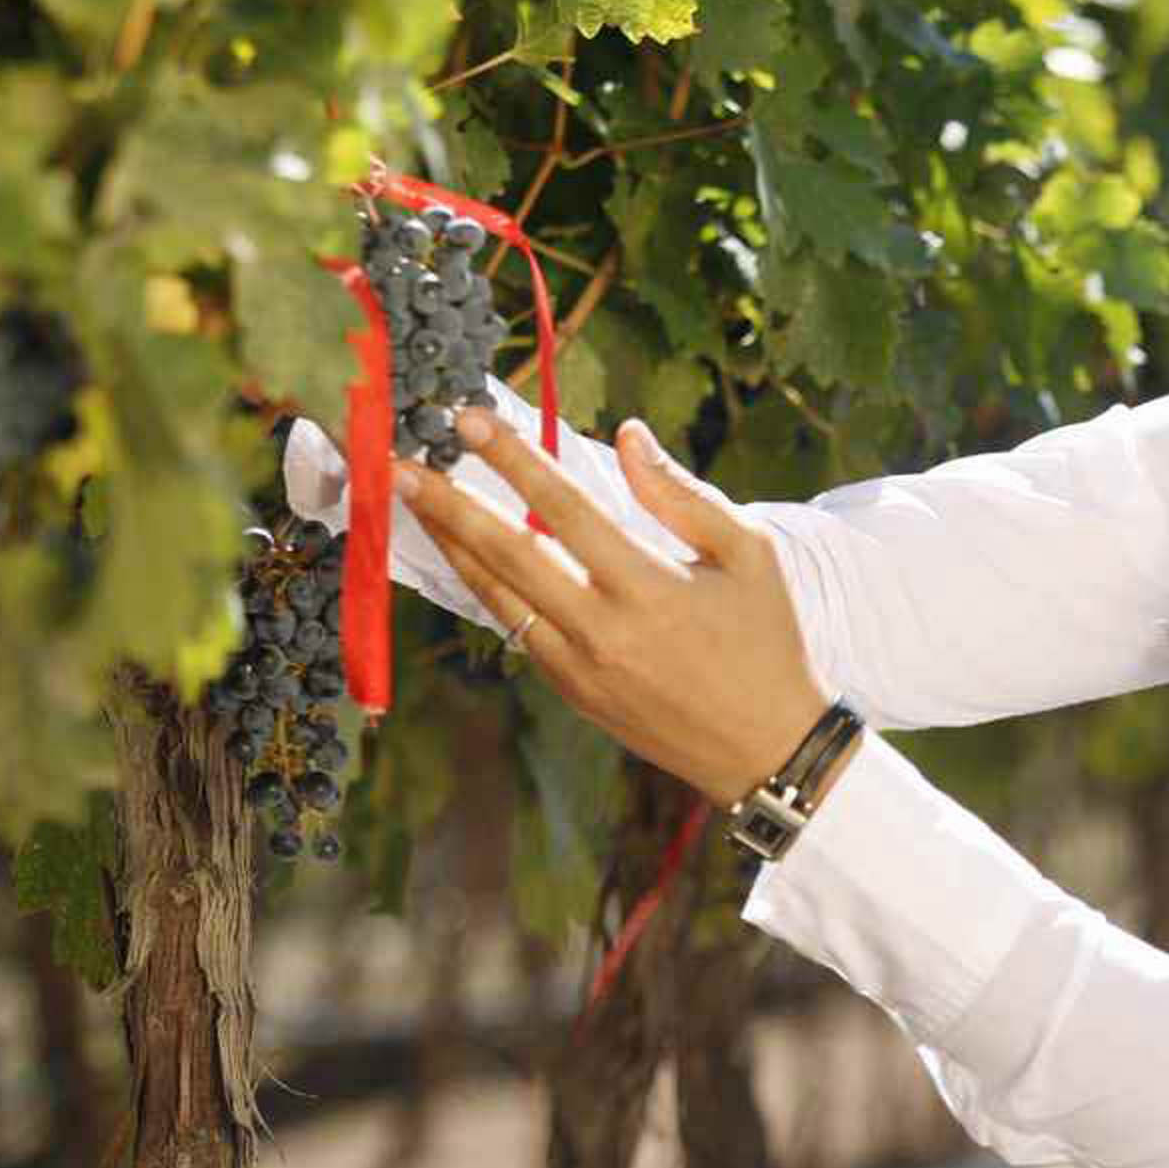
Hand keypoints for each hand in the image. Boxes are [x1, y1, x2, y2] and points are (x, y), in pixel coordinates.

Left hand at [392, 408, 832, 805]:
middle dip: (450, 504)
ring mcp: (580, 667)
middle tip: (400, 464)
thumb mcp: (750, 555)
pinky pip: (516, 630)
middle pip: (507, 555)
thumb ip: (682, 494)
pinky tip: (463, 556)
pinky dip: (484, 589)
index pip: (564, 509)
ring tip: (410, 504)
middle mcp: (603, 630)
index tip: (468, 420)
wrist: (768, 747)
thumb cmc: (768, 639)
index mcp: (650, 588)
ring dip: (451, 546)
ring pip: (498, 597)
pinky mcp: (572, 692)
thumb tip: (627, 435)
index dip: (512, 460)